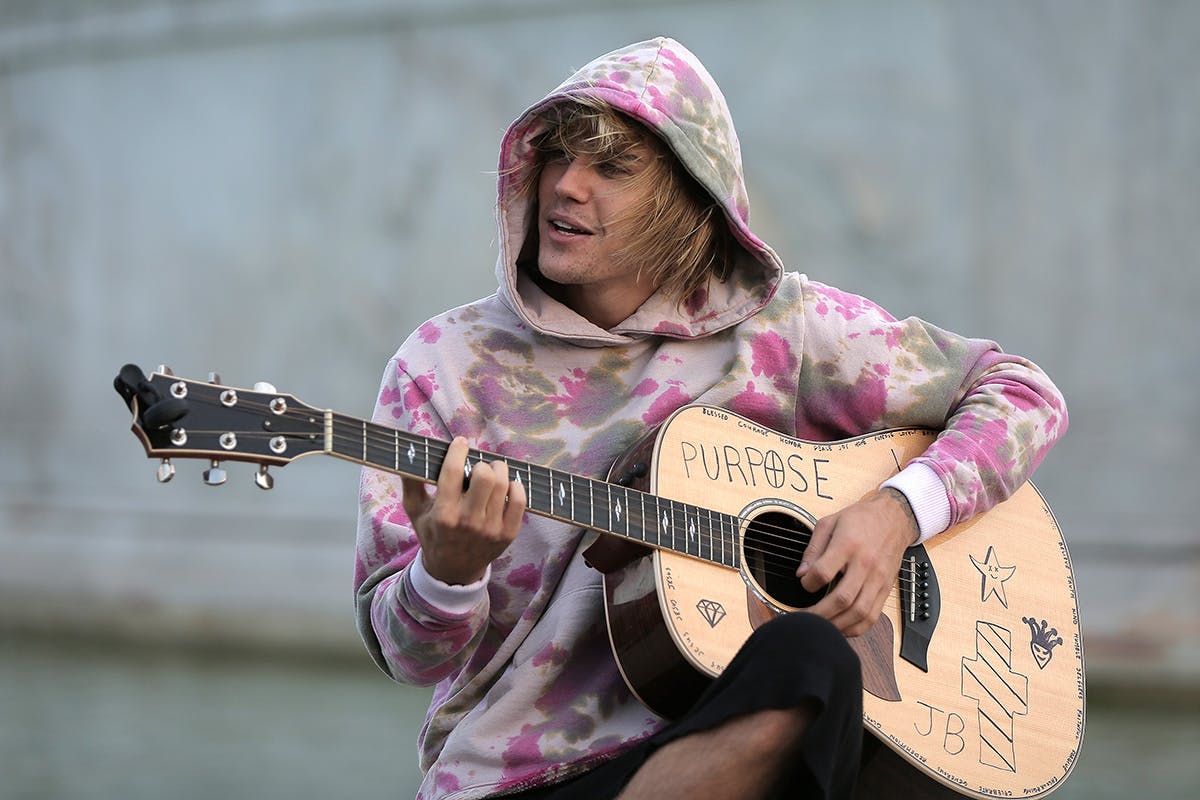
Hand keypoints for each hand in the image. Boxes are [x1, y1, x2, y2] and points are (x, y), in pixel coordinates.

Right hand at [400, 437, 526, 584]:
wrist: (453, 571)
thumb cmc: (433, 534)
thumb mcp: (415, 511)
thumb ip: (411, 481)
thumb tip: (410, 451)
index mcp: (443, 514)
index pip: (453, 471)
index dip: (458, 451)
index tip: (460, 443)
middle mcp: (468, 521)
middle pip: (485, 475)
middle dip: (481, 464)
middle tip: (477, 467)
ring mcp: (491, 529)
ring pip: (503, 484)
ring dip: (498, 471)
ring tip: (491, 473)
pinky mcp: (508, 534)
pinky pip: (519, 500)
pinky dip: (515, 486)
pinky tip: (506, 486)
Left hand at [795, 488, 918, 636]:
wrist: (894, 518)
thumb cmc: (861, 519)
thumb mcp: (830, 523)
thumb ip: (813, 549)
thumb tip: (801, 573)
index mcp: (848, 545)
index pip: (824, 572)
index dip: (808, 583)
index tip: (804, 584)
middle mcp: (866, 564)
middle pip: (842, 598)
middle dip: (819, 614)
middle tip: (804, 618)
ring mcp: (878, 579)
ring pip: (859, 612)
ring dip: (837, 625)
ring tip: (821, 626)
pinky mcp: (886, 589)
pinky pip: (873, 616)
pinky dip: (856, 628)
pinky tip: (842, 627)